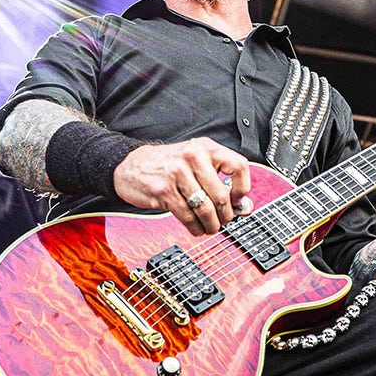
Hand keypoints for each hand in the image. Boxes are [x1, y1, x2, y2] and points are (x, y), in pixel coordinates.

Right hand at [112, 137, 252, 235]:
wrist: (131, 165)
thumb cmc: (168, 164)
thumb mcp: (197, 164)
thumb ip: (221, 181)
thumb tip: (244, 207)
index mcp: (205, 147)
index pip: (238, 166)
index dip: (243, 188)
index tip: (238, 201)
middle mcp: (192, 156)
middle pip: (221, 195)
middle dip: (225, 215)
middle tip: (223, 221)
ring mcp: (177, 173)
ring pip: (205, 208)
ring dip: (211, 224)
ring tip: (210, 227)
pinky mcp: (164, 190)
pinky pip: (187, 216)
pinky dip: (195, 227)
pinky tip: (196, 228)